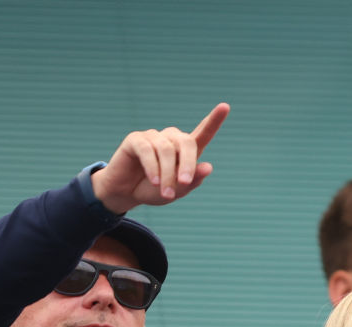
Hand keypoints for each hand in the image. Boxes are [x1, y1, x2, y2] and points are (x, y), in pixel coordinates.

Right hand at [91, 102, 230, 213]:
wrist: (125, 194)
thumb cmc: (153, 191)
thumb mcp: (176, 191)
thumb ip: (192, 181)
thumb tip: (209, 167)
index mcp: (185, 150)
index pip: (203, 133)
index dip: (214, 120)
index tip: (225, 106)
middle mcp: (170, 139)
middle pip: (187, 142)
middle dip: (188, 164)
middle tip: (184, 183)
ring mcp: (153, 137)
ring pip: (166, 150)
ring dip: (167, 174)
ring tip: (165, 192)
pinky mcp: (136, 139)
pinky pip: (148, 150)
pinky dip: (153, 168)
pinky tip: (154, 181)